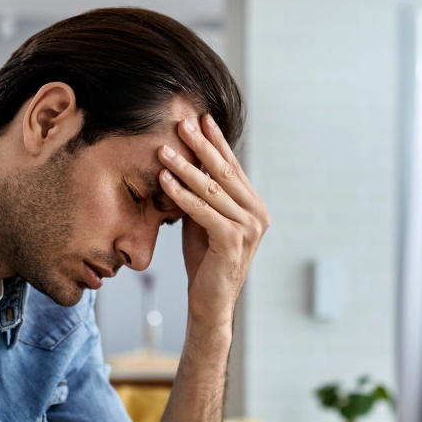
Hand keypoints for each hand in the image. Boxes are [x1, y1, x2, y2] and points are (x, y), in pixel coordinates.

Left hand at [158, 114, 268, 326]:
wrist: (210, 303)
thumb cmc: (205, 261)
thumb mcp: (204, 219)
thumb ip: (203, 195)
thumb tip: (186, 162)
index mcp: (254, 206)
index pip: (232, 167)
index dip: (216, 142)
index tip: (201, 118)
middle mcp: (257, 214)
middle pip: (224, 172)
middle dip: (201, 145)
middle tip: (182, 122)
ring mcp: (248, 228)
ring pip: (211, 189)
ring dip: (185, 167)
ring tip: (164, 149)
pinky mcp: (233, 241)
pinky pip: (202, 211)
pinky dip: (181, 194)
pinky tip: (164, 180)